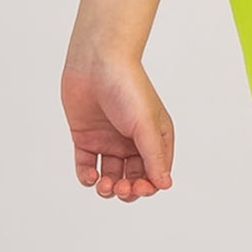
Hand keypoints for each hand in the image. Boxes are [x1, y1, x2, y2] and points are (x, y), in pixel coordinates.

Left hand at [62, 49, 173, 201]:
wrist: (97, 62)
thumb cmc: (128, 87)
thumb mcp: (146, 125)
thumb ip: (154, 156)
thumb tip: (165, 185)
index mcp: (154, 138)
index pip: (155, 173)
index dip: (148, 186)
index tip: (139, 187)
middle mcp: (133, 142)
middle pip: (133, 179)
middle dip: (128, 189)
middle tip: (121, 187)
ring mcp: (109, 141)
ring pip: (111, 176)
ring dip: (108, 187)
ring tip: (104, 185)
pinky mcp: (86, 138)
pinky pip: (87, 166)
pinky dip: (88, 177)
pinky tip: (91, 176)